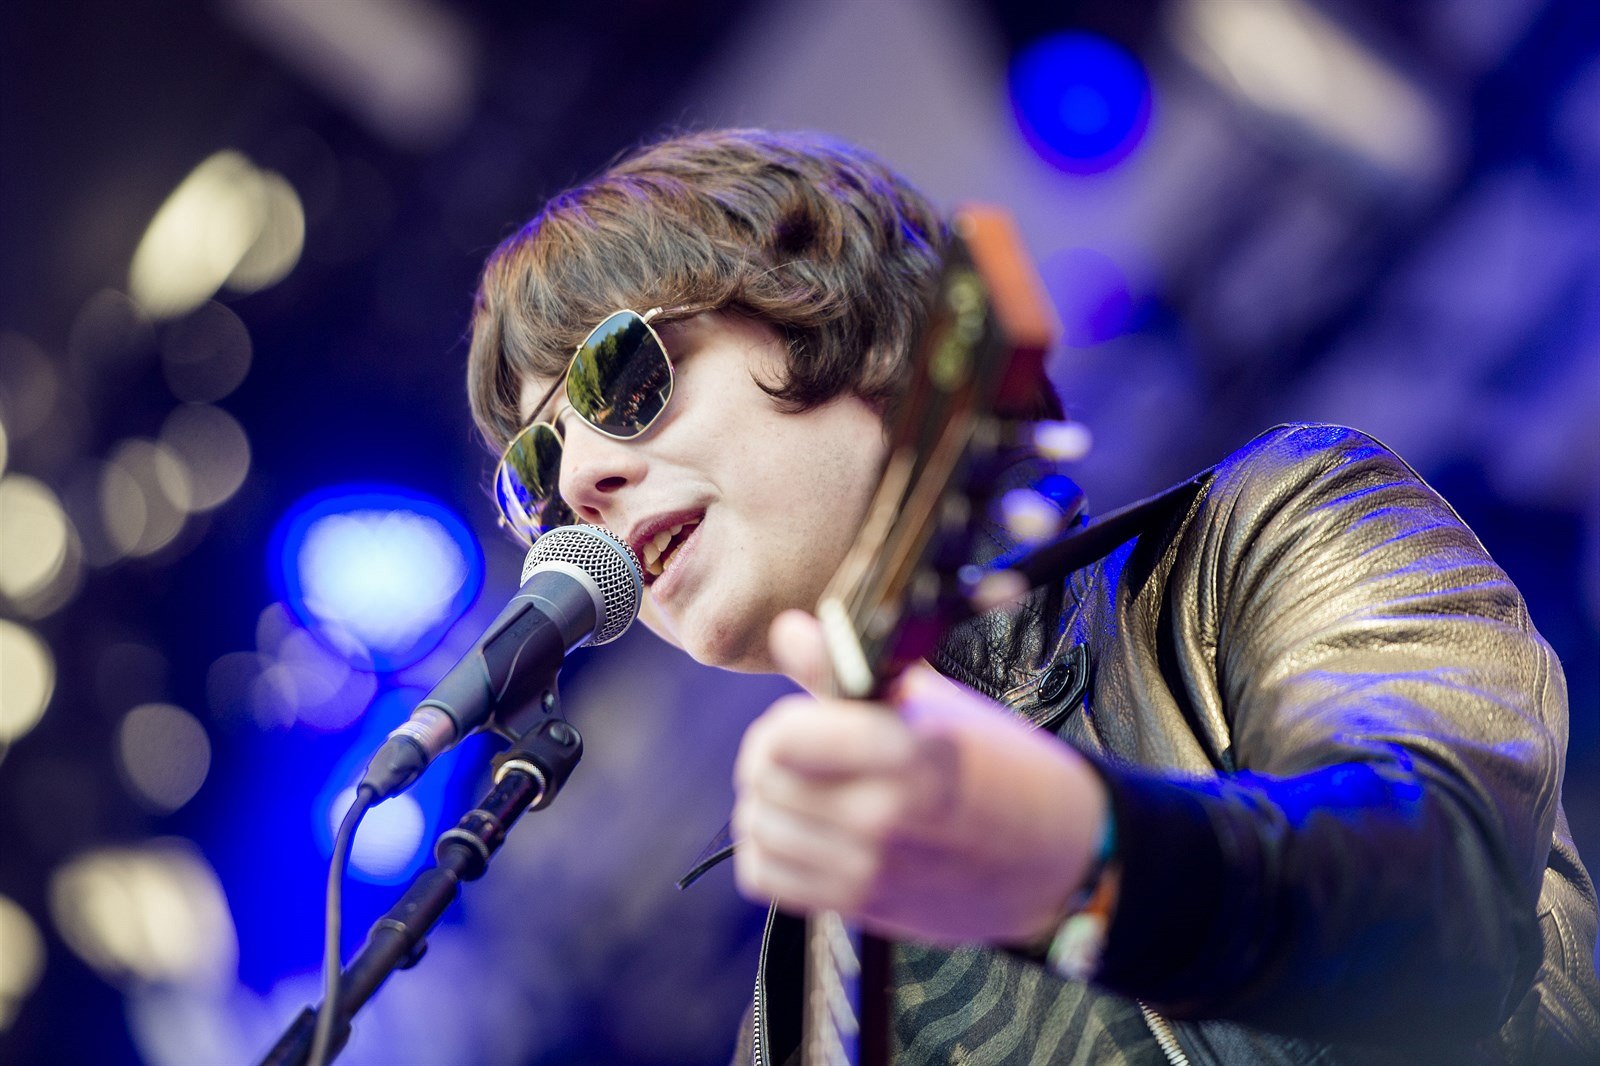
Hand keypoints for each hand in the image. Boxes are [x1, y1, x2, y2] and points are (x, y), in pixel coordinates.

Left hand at [730, 609, 1109, 946]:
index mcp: (908, 752)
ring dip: (766, 804)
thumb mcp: (933, 702)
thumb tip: (787, 631)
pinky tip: (802, 831)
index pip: (785, 739)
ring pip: (757, 830)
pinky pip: (767, 877)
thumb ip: (846, 669)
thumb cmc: (998, 766)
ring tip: (801, 790)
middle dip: (768, 758)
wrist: (1053, 853)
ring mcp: (871, 868)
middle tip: (798, 753)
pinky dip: (770, 851)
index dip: (783, 722)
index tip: (802, 720)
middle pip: (764, 781)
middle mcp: (885, 815)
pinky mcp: (863, 907)